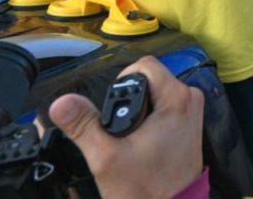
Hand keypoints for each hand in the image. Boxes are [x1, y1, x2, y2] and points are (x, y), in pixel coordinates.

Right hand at [48, 56, 203, 198]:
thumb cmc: (146, 190)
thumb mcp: (106, 157)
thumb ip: (83, 126)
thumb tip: (61, 102)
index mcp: (177, 98)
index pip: (143, 65)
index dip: (121, 83)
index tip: (114, 113)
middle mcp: (190, 99)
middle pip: (149, 79)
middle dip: (128, 100)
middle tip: (121, 132)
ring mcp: (191, 112)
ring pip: (154, 93)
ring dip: (137, 111)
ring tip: (130, 140)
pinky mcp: (188, 124)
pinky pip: (163, 107)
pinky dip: (148, 119)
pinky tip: (141, 143)